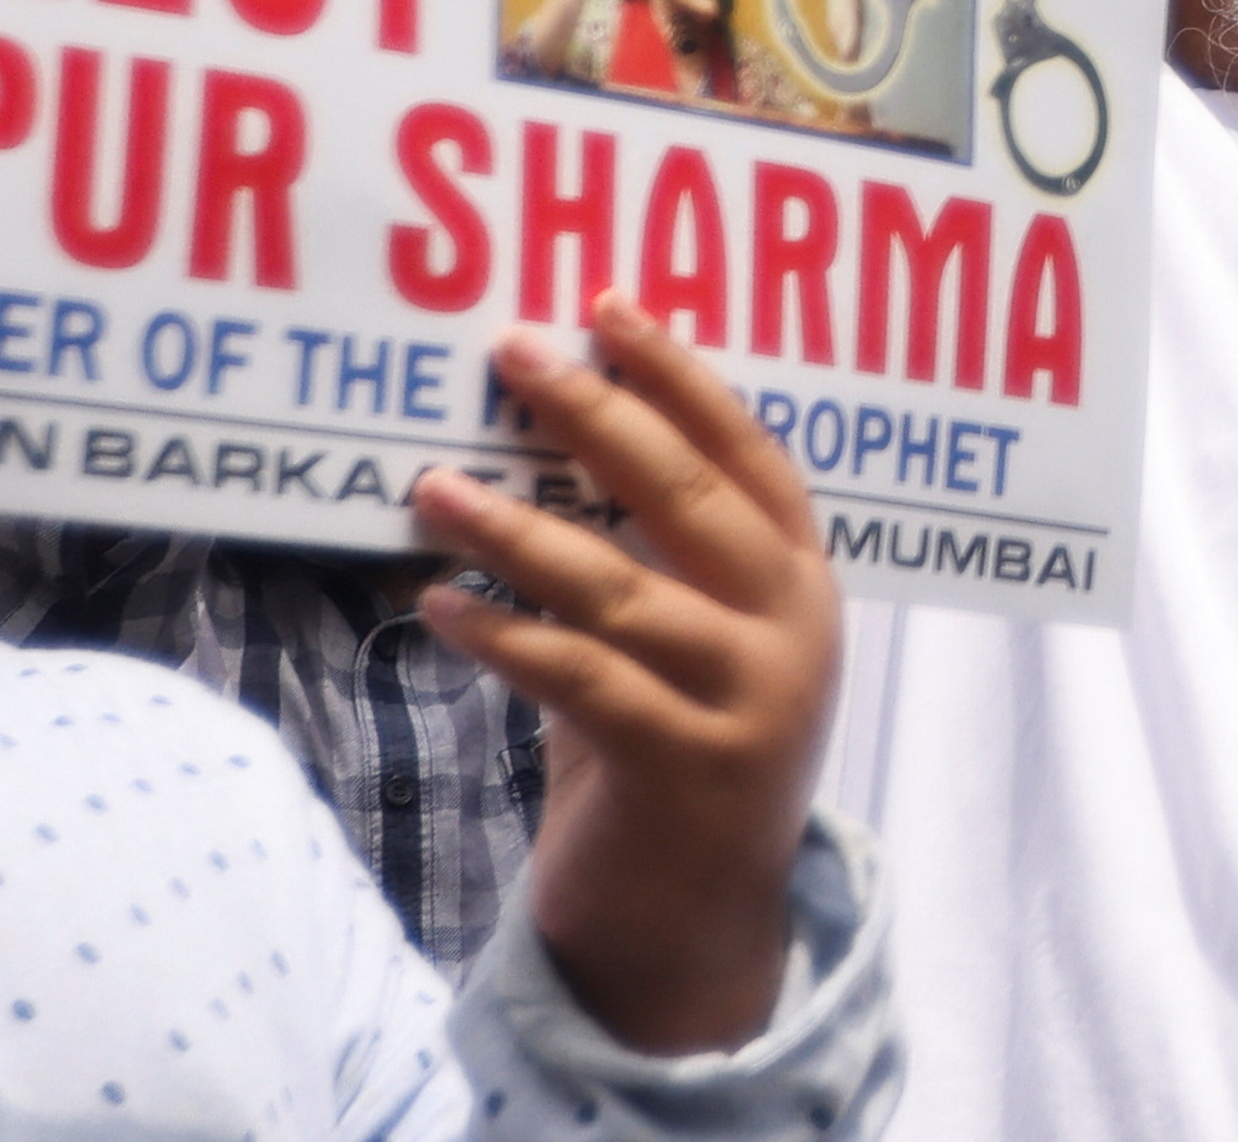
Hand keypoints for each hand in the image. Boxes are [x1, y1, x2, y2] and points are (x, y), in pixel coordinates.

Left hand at [420, 296, 840, 1055]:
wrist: (695, 930)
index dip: (682, 375)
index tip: (608, 308)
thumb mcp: (683, 648)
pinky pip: (580, 681)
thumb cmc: (670, 762)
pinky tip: (441, 605)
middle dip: (598, 417)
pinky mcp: (687, 769)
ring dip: (516, 530)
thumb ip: (647, 564)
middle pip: (690, 497)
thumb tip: (538, 450)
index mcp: (803, 582)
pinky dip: (504, 637)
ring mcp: (750, 700)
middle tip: (514, 356)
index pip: (751, 453)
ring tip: (433, 487)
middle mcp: (793, 629)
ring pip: (620, 588)